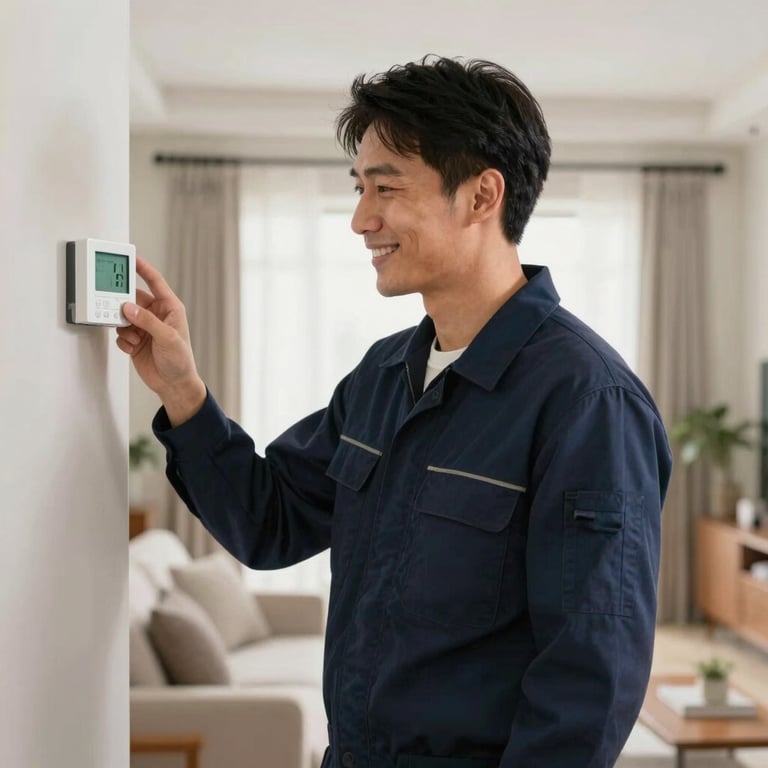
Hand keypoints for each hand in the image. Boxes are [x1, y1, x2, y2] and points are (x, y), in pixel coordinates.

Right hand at [116, 257, 206, 425]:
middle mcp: (156, 315)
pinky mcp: (135, 340)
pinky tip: (134, 348)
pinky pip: (120, 333)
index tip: (132, 258)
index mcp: (170, 308)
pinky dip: (124, 340)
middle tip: (119, 311)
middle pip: (133, 300)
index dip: (144, 269)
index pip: (155, 282)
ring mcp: (144, 327)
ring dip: (124, 327)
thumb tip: (128, 307)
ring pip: (123, 316)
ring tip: (134, 339)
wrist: (173, 384)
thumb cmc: (180, 360)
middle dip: (124, 306)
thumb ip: (146, 321)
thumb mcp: (167, 338)